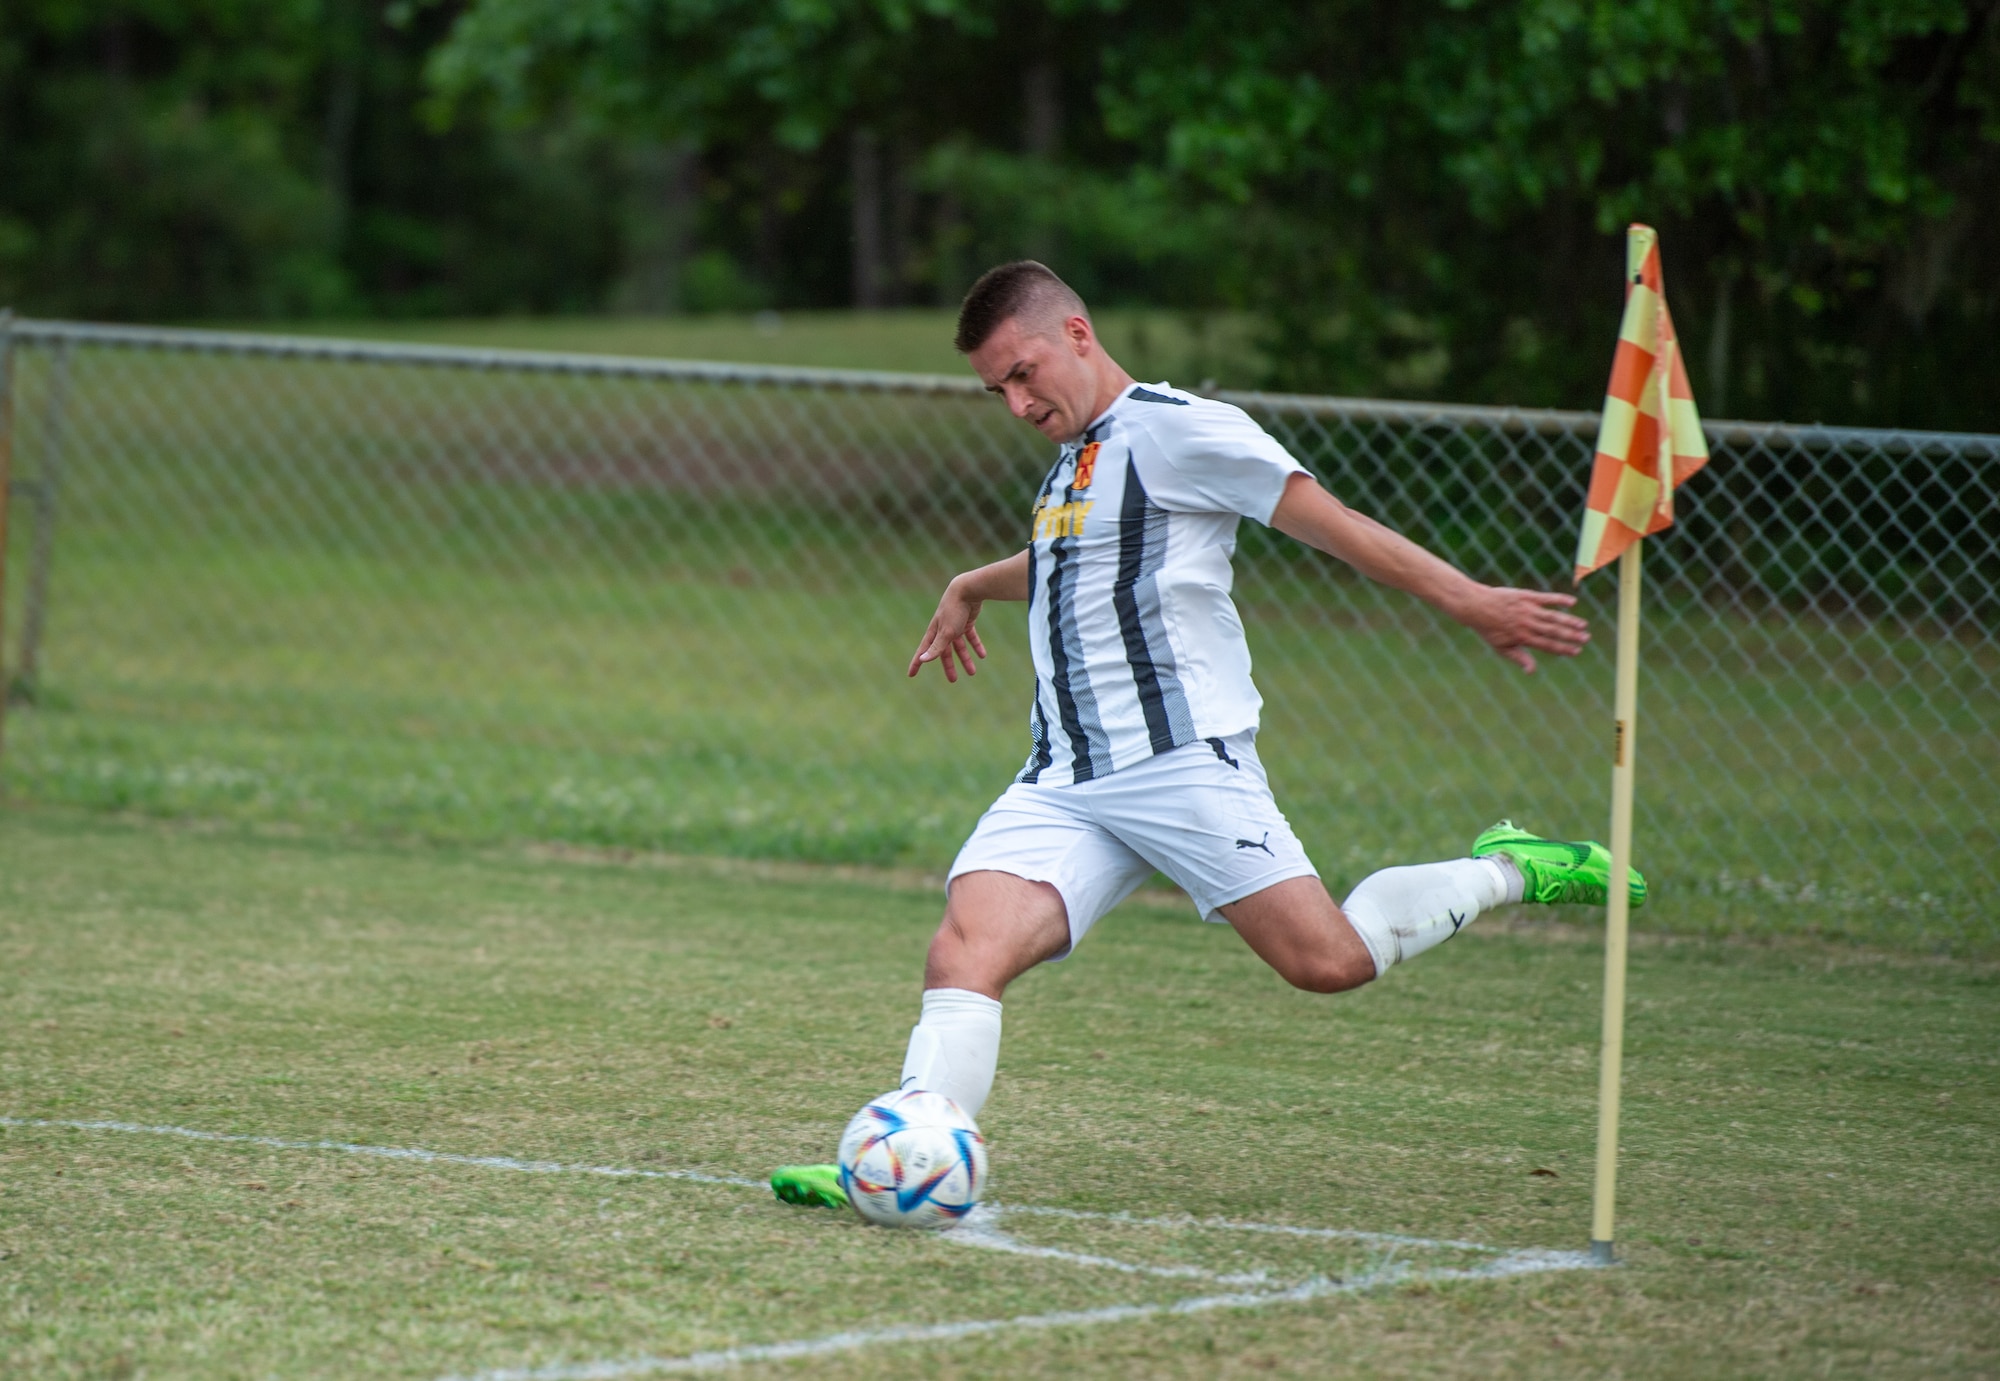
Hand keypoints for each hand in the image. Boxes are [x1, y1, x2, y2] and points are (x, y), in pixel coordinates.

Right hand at [908, 576, 987, 681]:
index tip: (911, 674)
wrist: (968, 589)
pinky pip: (971, 637)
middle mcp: (942, 629)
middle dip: (948, 665)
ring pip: (959, 646)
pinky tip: (983, 655)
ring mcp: (955, 625)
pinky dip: (976, 645)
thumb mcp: (946, 632)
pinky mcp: (967, 621)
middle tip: (953, 680)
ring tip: (972, 672)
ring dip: (966, 658)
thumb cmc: (954, 610)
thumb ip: (936, 647)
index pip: (923, 651)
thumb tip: (922, 660)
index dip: (917, 663)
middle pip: (944, 651)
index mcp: (934, 632)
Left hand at [1462, 587, 1589, 672]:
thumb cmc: (1489, 629)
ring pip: (1552, 616)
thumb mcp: (1501, 648)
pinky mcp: (1526, 596)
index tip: (1577, 651)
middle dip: (1571, 636)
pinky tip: (1572, 602)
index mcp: (1522, 638)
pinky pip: (1546, 598)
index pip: (1547, 645)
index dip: (1563, 648)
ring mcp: (1527, 609)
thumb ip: (1519, 658)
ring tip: (1583, 625)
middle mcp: (1527, 624)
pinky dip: (1559, 599)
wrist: (1475, 606)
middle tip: (1586, 638)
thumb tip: (1532, 671)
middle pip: (1553, 631)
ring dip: (1569, 620)